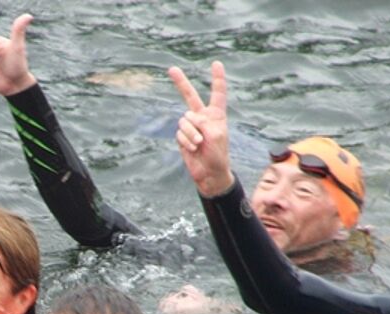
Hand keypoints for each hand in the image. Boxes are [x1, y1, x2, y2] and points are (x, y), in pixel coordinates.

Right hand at [167, 61, 233, 196]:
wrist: (209, 173)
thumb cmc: (218, 154)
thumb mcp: (216, 134)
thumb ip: (203, 122)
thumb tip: (186, 120)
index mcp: (216, 114)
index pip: (217, 92)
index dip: (217, 78)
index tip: (216, 64)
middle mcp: (203, 117)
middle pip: (190, 96)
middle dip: (180, 82)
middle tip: (171, 69)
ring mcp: (191, 127)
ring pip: (184, 120)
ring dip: (191, 133)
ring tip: (199, 144)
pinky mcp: (183, 137)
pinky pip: (180, 133)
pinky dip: (186, 141)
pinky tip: (193, 148)